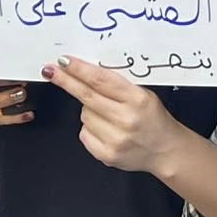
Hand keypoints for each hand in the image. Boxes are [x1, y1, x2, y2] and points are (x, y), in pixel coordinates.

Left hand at [44, 56, 186, 174]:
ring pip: (84, 115)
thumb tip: (85, 73)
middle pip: (87, 96)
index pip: (101, 80)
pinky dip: (90, 129)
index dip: (80, 69)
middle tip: (51, 71)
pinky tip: (106, 129)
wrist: (165, 150)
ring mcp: (116, 139)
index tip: (63, 61)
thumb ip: (118, 86)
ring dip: (89, 110)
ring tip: (109, 115)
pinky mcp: (107, 155)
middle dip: (67, 81)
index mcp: (137, 99)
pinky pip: (84, 134)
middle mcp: (126, 119)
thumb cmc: (154, 118)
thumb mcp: (144, 94)